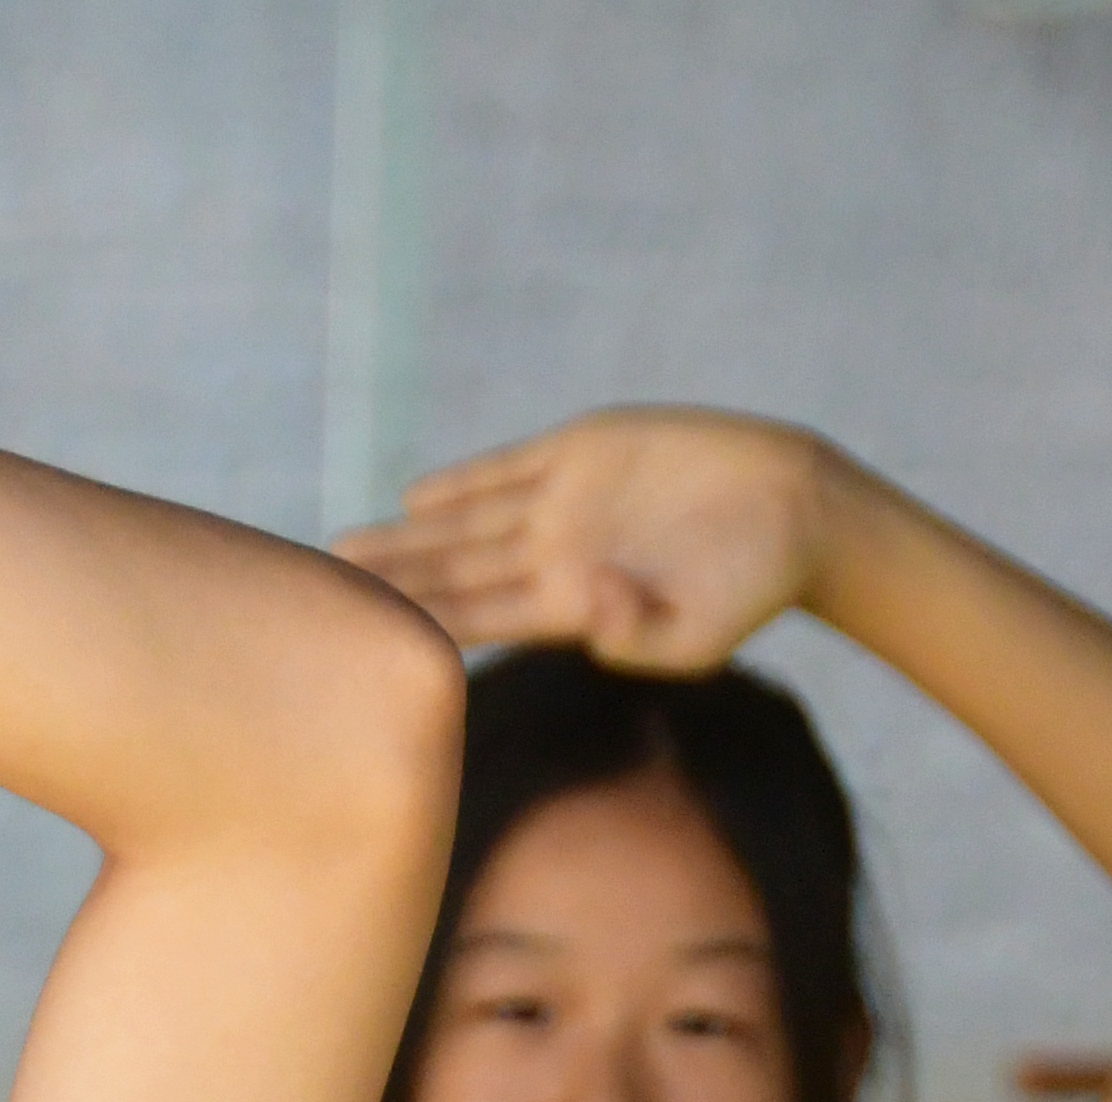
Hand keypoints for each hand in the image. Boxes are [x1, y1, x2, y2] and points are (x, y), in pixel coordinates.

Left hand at [339, 409, 838, 672]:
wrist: (796, 511)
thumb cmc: (752, 589)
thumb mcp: (699, 632)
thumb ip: (638, 634)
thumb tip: (589, 608)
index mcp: (566, 608)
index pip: (472, 620)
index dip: (416, 623)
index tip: (360, 637)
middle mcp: (549, 558)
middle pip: (449, 573)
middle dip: (387, 583)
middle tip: (316, 593)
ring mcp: (562, 505)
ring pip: (464, 523)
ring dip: (406, 537)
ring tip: (340, 548)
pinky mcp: (584, 453)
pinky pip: (508, 470)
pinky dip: (465, 482)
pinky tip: (415, 496)